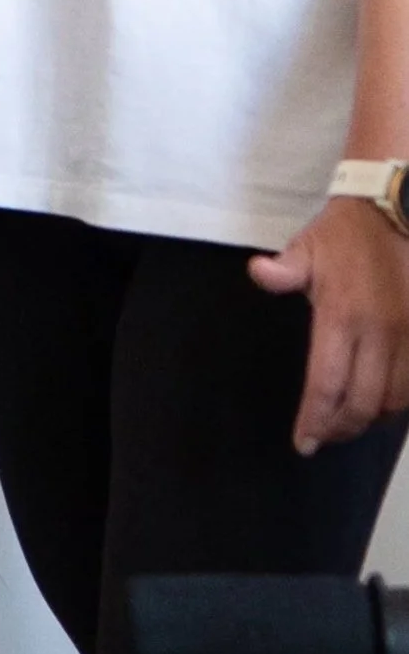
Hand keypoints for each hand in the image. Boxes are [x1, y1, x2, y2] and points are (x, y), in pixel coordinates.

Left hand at [250, 200, 408, 453]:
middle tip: (323, 437)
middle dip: (340, 428)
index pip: (327, 384)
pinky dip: (397, 403)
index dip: (315, 420)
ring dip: (371, 420)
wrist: (394, 210)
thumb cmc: (343, 235)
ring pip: (395, 400)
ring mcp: (407, 335)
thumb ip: (283, 271)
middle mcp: (379, 333)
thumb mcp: (306, 248)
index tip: (304, 442)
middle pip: (363, 403)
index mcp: (342, 315)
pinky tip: (380, 405)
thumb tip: (258, 273)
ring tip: (348, 424)